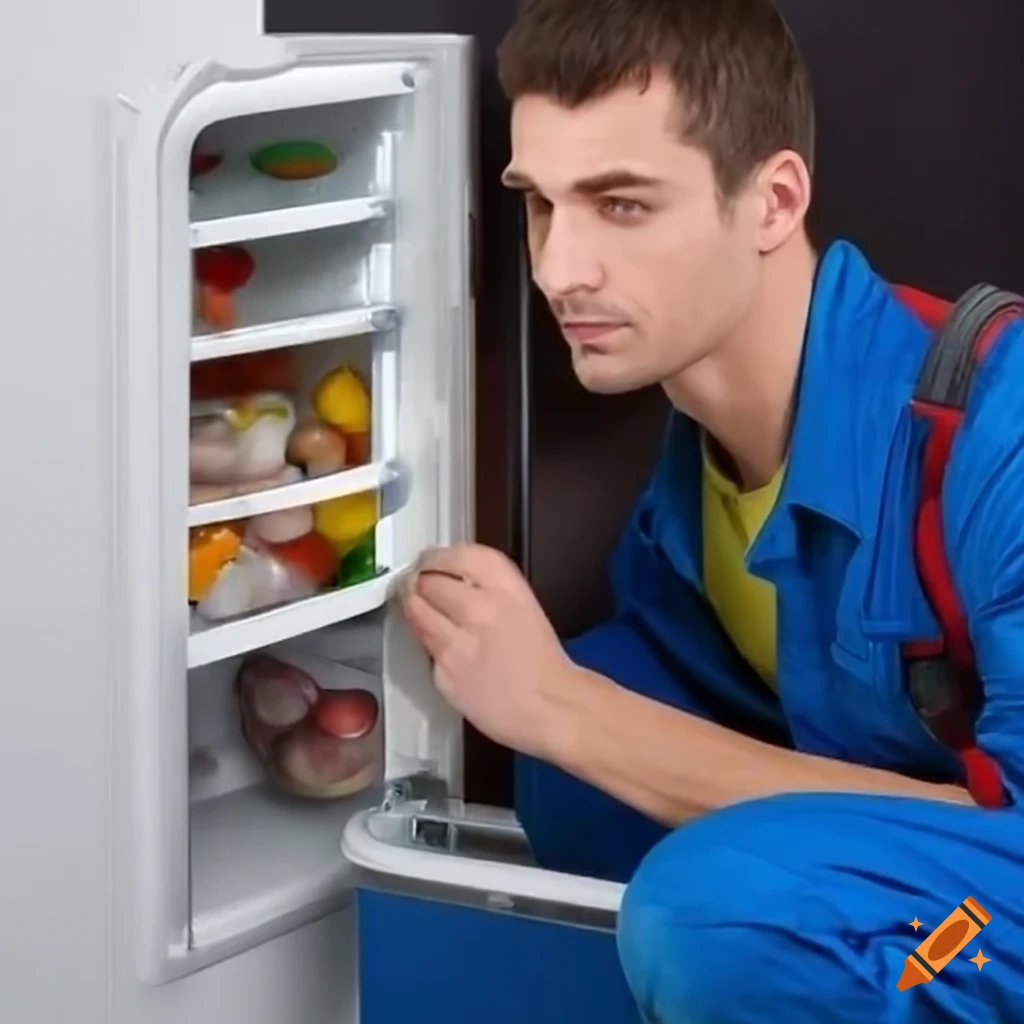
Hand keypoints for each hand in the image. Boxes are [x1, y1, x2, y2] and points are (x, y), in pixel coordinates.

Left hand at [400, 543, 580, 760]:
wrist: (551, 706)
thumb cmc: (541, 659)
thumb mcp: (522, 603)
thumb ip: (486, 585)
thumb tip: (449, 576)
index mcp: (506, 586)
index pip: (456, 555)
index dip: (436, 558)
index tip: (431, 562)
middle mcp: (480, 608)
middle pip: (427, 580)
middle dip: (421, 583)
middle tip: (421, 587)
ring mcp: (458, 642)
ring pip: (415, 611)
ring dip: (414, 608)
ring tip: (423, 611)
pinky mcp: (443, 673)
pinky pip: (423, 648)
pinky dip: (428, 645)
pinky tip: (446, 650)